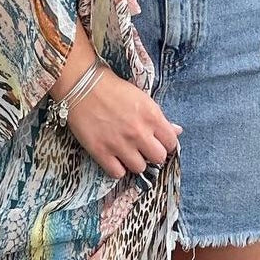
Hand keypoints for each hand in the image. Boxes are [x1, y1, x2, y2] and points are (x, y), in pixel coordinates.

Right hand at [64, 65, 182, 179]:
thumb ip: (160, 117)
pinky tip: (114, 158)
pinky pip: (117, 173)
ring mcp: (120, 144)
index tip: (157, 141)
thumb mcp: (142, 99)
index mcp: (151, 116)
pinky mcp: (101, 152)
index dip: (165, 143)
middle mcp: (138, 132)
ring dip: (135, 162)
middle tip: (143, 148)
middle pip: (158, 158)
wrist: (83, 86)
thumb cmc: (114, 89)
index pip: (171, 143)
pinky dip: (117, 168)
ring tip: (127, 152)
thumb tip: (177, 131)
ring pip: (139, 168)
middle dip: (152, 154)